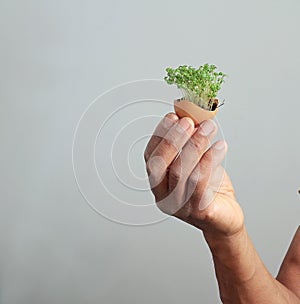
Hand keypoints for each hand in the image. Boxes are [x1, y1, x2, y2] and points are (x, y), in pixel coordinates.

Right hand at [144, 112, 243, 236]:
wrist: (225, 218)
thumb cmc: (209, 189)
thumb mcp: (196, 161)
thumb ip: (190, 142)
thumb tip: (189, 114)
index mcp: (159, 182)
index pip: (150, 156)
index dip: (160, 135)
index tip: (172, 116)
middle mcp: (164, 195)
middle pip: (160, 164)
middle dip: (174, 138)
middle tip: (189, 120)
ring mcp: (179, 205)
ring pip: (180, 171)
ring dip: (195, 144)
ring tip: (209, 128)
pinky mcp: (198, 212)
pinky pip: (200, 183)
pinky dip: (210, 160)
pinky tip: (219, 146)